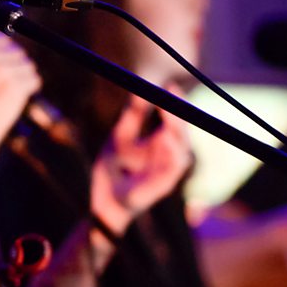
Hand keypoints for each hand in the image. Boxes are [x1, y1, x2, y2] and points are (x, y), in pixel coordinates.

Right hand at [0, 35, 40, 161]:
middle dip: (15, 70)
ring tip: (7, 96)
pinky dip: (30, 90)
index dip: (4, 59)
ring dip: (23, 81)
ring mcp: (1, 71)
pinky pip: (35, 80)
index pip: (2, 42)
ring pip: (28, 66)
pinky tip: (15, 101)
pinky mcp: (15, 86)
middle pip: (17, 53)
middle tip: (1, 90)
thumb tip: (8, 43)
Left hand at [91, 93, 191, 234]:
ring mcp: (168, 171)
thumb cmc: (112, 169)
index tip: (170, 87)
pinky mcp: (164, 186)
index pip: (175, 120)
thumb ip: (133, 116)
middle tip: (170, 97)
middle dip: (179, 114)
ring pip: (183, 149)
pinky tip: (165, 138)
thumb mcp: (120, 136)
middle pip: (183, 131)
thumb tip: (140, 91)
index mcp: (160, 142)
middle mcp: (167, 155)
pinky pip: (174, 169)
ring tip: (167, 115)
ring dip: (177, 131)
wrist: (104, 198)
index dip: (176, 103)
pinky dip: (173, 154)